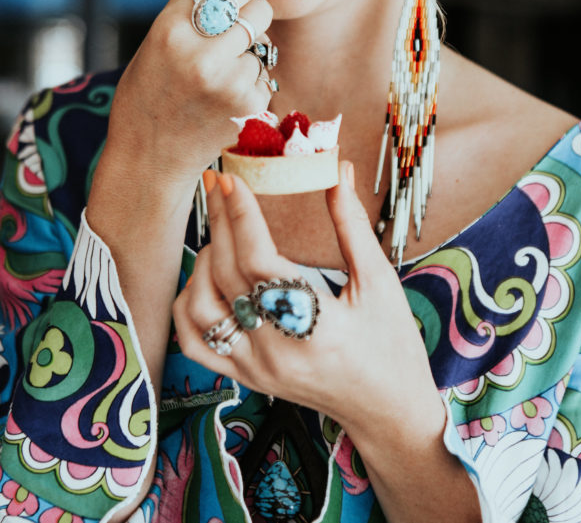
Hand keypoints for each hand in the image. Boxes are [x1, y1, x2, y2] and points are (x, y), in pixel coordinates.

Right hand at [101, 0, 279, 191]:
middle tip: (222, 36)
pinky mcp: (249, 107)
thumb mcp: (160, 32)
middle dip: (249, 15)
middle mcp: (201, 56)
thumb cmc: (151, 87)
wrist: (150, 155)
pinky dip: (251, 79)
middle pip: (259, 9)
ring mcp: (228, 84)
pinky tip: (223, 96)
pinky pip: (265, 73)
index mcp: (171, 30)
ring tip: (215, 74)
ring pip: (265, 42)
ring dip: (249, 50)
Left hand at [172, 163, 445, 434]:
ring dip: (203, 262)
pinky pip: (195, 343)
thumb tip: (336, 171)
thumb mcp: (380, 283)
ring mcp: (255, 368)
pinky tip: (203, 278)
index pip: (258, 261)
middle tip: (219, 183)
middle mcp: (276, 351)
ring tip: (220, 232)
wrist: (388, 410)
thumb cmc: (392, 347)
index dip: (241, 216)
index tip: (233, 179)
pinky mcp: (246, 378)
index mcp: (314, 327)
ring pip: (201, 308)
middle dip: (219, 221)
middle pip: (226, 275)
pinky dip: (188, 306)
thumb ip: (352, 226)